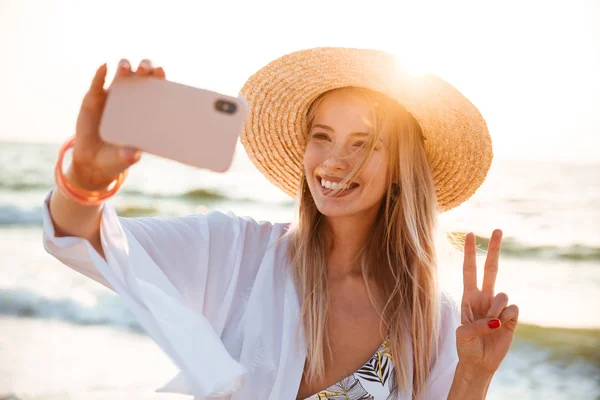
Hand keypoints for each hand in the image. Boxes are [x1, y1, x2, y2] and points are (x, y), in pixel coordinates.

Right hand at [70, 58, 166, 189]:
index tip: (161, 72)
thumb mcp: (125, 158)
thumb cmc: (117, 157)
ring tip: (125, 69)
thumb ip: (129, 156)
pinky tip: (104, 67)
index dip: (158, 77)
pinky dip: (100, 74)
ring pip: (120, 74)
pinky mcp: (93, 99)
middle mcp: (131, 98)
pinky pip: (97, 83)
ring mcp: (112, 96)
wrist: (92, 161)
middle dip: (144, 66)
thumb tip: (133, 155)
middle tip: (144, 70)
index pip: (156, 87)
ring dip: (124, 66)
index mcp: (146, 108)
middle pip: (140, 74)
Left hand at [456, 229, 518, 374]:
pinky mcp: (511, 317)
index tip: (470, 234)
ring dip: (495, 309)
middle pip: (491, 268)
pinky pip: (513, 308)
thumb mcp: (462, 334)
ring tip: (490, 324)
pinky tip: (502, 326)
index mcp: (468, 297)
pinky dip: (506, 317)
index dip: (470, 252)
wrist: (479, 362)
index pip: (469, 269)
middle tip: (498, 229)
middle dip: (494, 248)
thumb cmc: (466, 346)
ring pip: (502, 294)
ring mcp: (498, 306)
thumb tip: (496, 319)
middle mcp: (484, 297)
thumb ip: (476, 324)